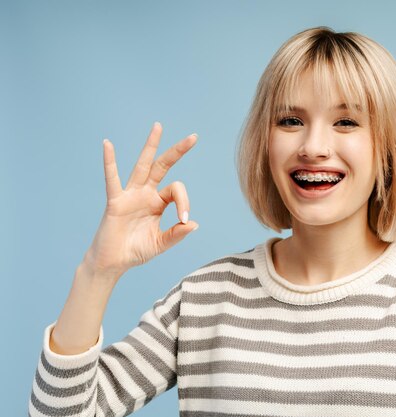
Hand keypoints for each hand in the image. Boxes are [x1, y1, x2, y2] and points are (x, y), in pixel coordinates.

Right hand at [83, 122, 198, 277]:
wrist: (113, 263)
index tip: (184, 219)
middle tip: (194, 137)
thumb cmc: (135, 251)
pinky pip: (112, 179)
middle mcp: (145, 193)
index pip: (176, 191)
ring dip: (151, 145)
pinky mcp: (116, 202)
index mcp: (158, 202)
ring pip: (143, 165)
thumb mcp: (160, 243)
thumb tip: (194, 224)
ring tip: (158, 126)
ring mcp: (130, 195)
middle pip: (163, 166)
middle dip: (178, 151)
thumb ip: (176, 234)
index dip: (184, 202)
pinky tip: (107, 144)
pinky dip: (109, 162)